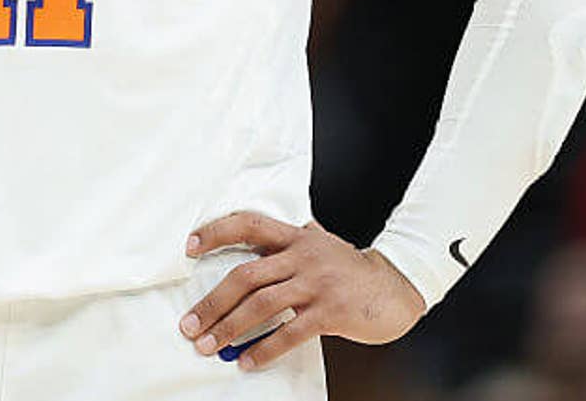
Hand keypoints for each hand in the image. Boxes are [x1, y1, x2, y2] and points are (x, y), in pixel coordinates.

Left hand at [178, 211, 426, 370]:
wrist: (396, 286)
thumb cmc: (352, 268)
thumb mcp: (321, 243)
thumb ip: (291, 240)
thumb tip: (258, 235)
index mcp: (296, 237)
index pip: (248, 224)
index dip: (216, 232)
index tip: (189, 247)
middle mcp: (302, 256)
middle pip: (246, 275)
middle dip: (213, 302)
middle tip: (191, 324)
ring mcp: (316, 284)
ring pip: (262, 305)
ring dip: (230, 328)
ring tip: (210, 346)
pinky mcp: (330, 312)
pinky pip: (290, 333)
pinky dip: (264, 349)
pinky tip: (247, 361)